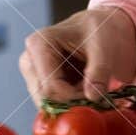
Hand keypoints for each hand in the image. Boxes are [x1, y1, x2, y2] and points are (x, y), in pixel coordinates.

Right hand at [20, 8, 135, 103]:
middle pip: (46, 99)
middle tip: (98, 91)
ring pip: (50, 105)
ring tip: (94, 87)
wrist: (104, 29)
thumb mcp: (105, 47)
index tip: (96, 92)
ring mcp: (33, 74)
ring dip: (75, 103)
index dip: (74, 96)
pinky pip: (54, 104)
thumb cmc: (102, 31)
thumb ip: (99, 71)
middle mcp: (30, 61)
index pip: (49, 87)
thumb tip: (93, 96)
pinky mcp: (41, 84)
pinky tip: (89, 90)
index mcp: (39, 45)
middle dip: (74, 101)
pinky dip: (74, 103)